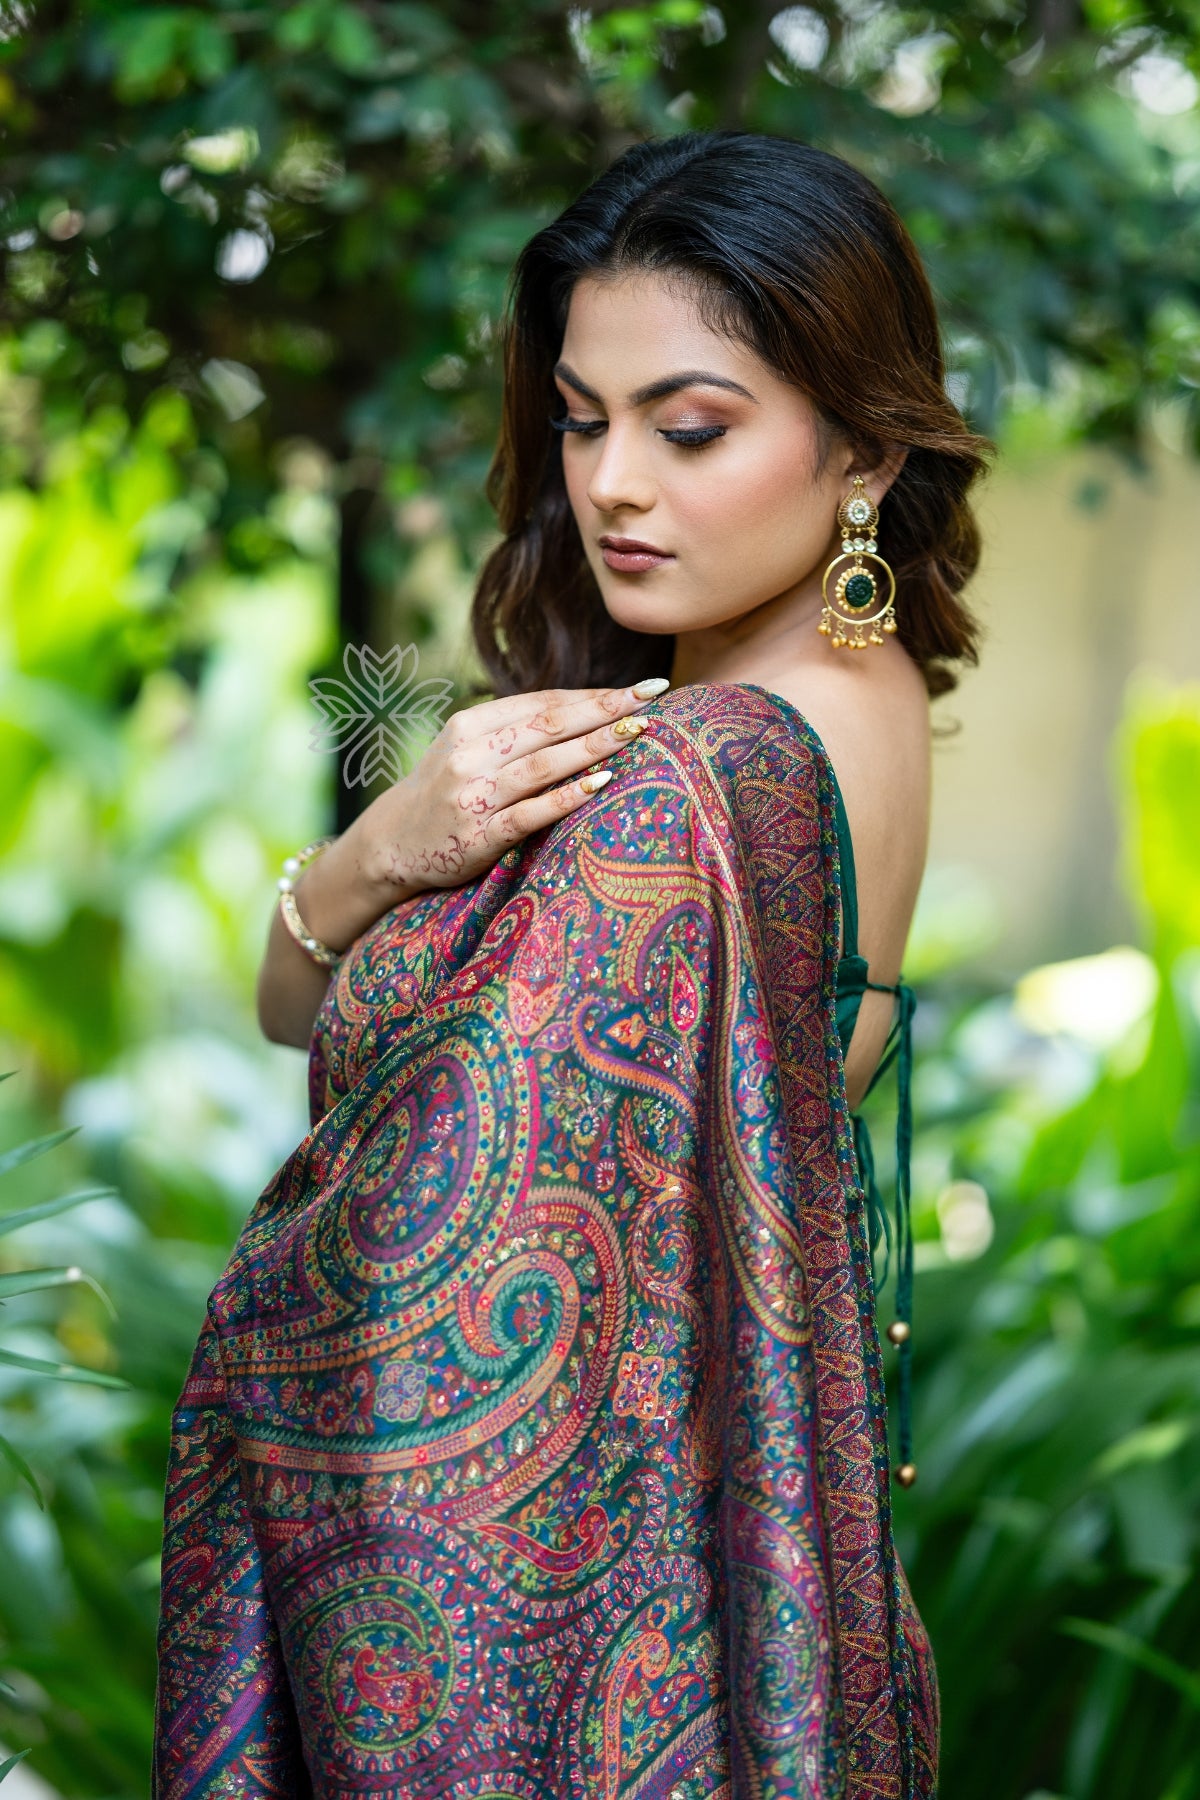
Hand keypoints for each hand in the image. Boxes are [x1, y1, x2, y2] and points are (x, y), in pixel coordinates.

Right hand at [351, 678, 669, 899]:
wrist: (392, 844)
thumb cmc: (445, 790)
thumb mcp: (466, 748)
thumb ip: (513, 729)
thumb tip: (587, 708)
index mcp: (469, 725)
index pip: (541, 703)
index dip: (593, 695)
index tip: (639, 689)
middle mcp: (470, 755)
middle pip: (548, 726)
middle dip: (604, 710)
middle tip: (651, 698)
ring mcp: (474, 796)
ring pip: (542, 764)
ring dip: (593, 747)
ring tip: (637, 733)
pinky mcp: (479, 836)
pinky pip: (530, 813)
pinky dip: (566, 797)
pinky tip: (601, 783)